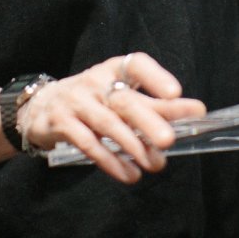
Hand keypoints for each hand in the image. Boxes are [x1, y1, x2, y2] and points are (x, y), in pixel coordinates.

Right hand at [16, 52, 205, 183]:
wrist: (40, 108)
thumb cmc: (93, 100)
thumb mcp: (121, 96)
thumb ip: (157, 105)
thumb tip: (197, 111)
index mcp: (114, 69)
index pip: (136, 64)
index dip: (155, 76)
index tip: (175, 92)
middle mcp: (94, 81)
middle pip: (124, 101)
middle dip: (148, 121)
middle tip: (170, 140)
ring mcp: (76, 102)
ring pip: (108, 124)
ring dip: (133, 147)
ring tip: (155, 165)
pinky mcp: (61, 124)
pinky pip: (88, 144)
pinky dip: (110, 161)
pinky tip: (129, 174)